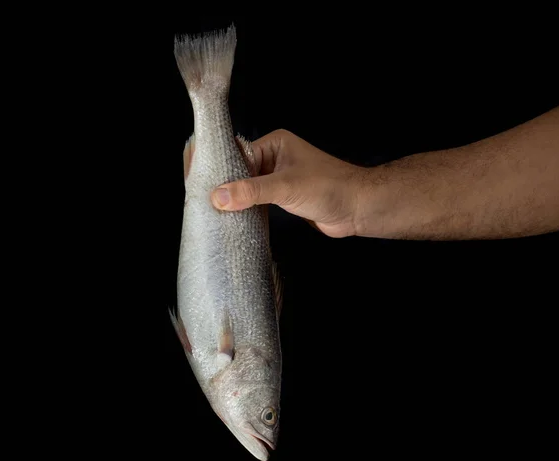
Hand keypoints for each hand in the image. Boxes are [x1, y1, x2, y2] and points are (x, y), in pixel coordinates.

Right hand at [210, 129, 366, 237]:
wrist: (358, 208)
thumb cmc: (329, 188)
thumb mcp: (286, 187)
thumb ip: (251, 191)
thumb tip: (217, 197)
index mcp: (275, 144)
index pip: (238, 153)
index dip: (220, 168)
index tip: (200, 182)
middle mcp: (275, 158)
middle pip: (241, 171)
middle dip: (226, 186)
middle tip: (203, 201)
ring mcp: (280, 179)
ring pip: (249, 188)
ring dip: (237, 200)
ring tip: (214, 213)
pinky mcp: (284, 198)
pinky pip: (259, 201)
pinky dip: (248, 209)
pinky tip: (235, 219)